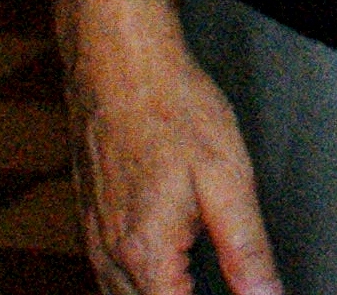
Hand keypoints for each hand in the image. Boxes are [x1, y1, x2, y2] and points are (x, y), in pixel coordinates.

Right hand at [68, 32, 282, 294]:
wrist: (120, 64)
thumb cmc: (172, 109)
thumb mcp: (229, 180)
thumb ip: (247, 250)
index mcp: (146, 255)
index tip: (240, 293)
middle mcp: (112, 255)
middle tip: (224, 283)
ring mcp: (95, 238)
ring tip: (196, 281)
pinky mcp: (90, 220)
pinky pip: (108, 275)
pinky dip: (136, 285)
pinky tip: (162, 274)